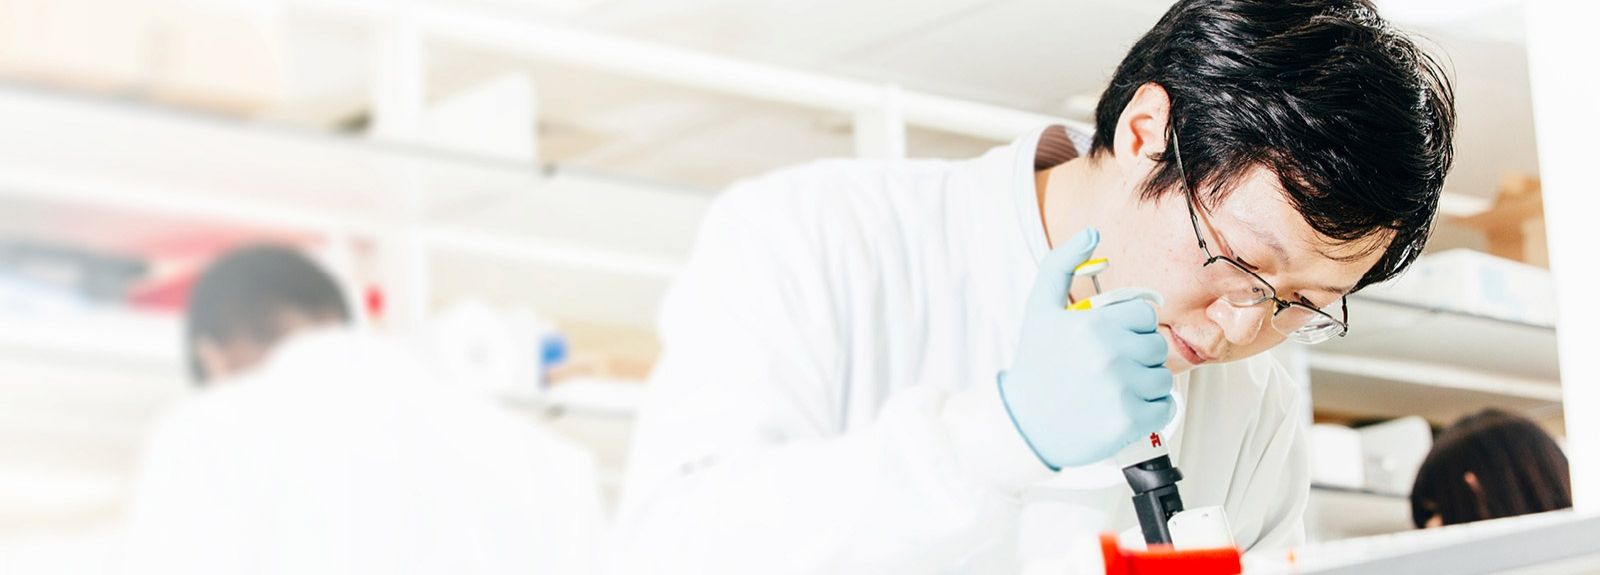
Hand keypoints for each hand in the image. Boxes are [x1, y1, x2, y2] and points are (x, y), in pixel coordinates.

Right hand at [999, 228, 1175, 469]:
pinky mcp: (1129, 422)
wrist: (1024, 423)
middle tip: (1107, 368)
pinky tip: (1122, 409)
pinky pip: (1166, 407)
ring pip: (1164, 377)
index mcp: (1094, 325)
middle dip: (1137, 355)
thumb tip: (1092, 231)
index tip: (1107, 341)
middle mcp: (1110, 355)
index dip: (1128, 328)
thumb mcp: (1040, 307)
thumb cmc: (1036, 363)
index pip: (1144, 316)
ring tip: (1112, 390)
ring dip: (1144, 383)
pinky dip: (1151, 411)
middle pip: (1157, 346)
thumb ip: (1062, 264)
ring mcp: (1121, 390)